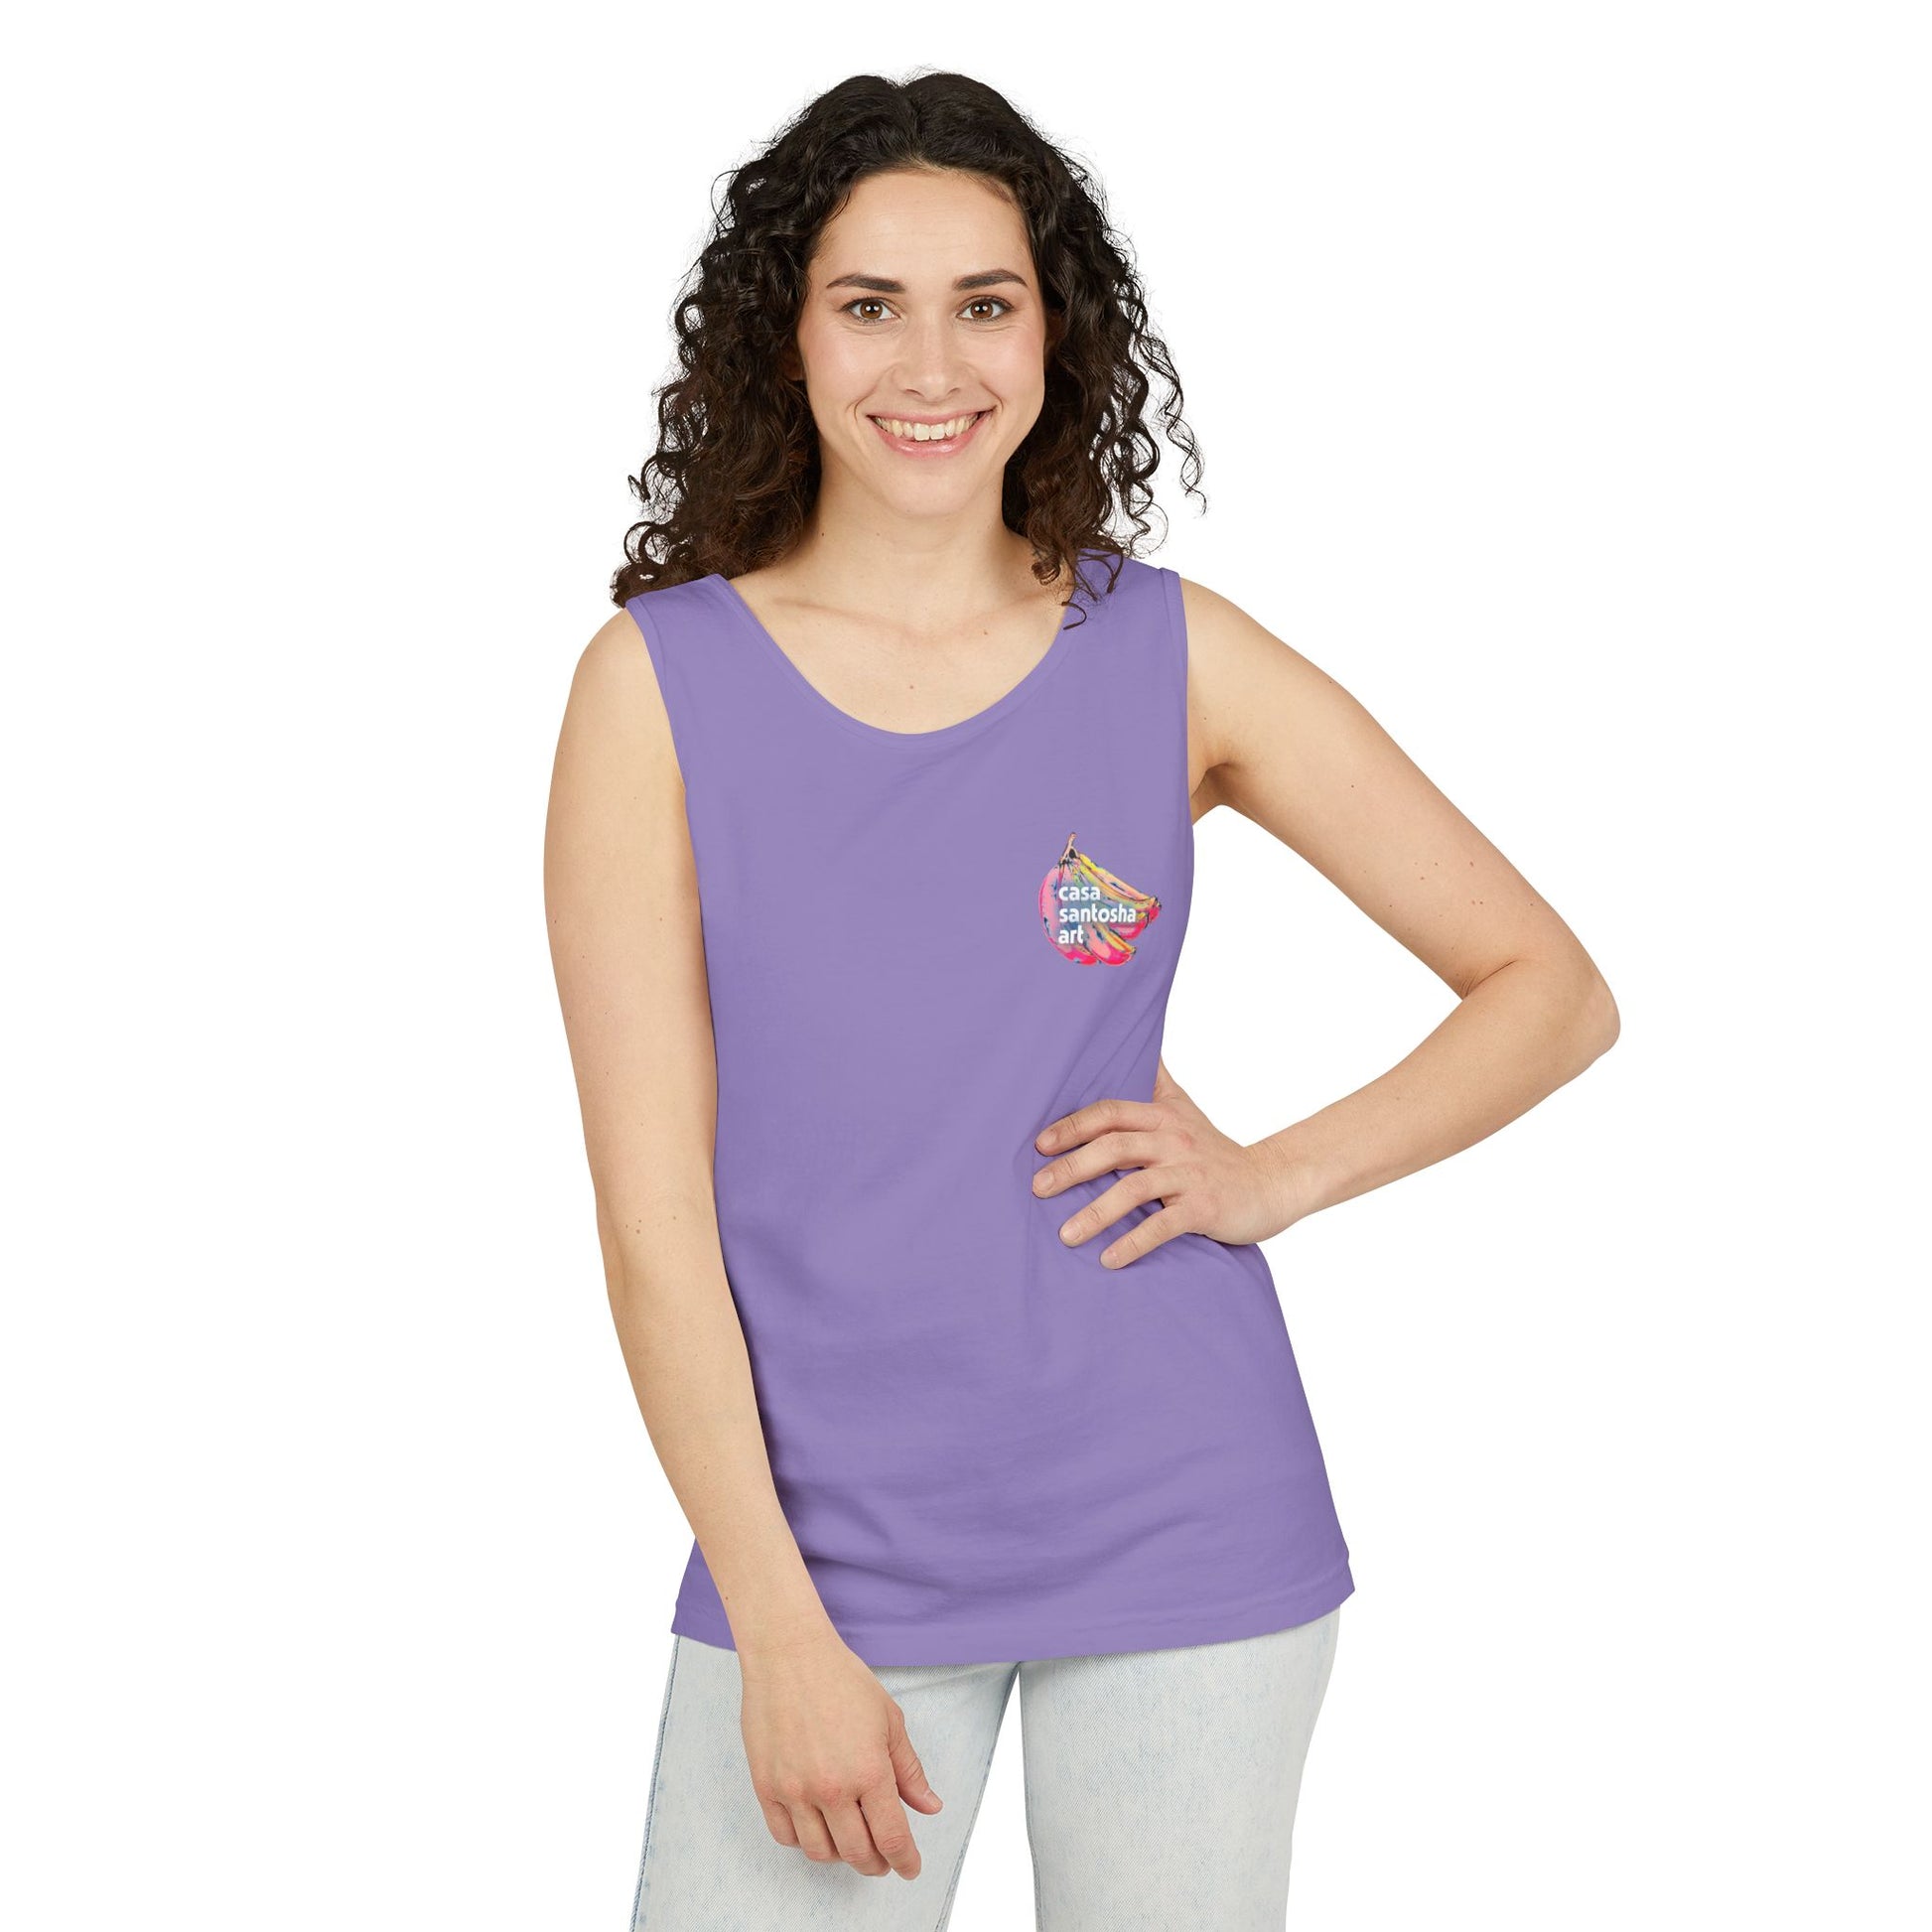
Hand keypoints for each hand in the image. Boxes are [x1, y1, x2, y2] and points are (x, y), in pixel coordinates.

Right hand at [737, 1632, 942, 1879]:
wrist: (789, 1654)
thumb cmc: (841, 1679)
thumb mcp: (889, 1720)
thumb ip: (909, 1770)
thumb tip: (929, 1806)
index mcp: (869, 1771)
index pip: (892, 1837)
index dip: (905, 1860)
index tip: (910, 1867)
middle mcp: (832, 1788)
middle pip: (857, 1853)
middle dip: (877, 1864)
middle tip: (884, 1860)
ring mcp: (795, 1791)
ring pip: (820, 1852)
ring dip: (840, 1856)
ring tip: (850, 1841)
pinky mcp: (766, 1786)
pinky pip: (785, 1836)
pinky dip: (804, 1841)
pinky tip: (817, 1826)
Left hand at [1032, 1057, 1297, 1266]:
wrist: (1270, 1183)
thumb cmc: (1215, 1150)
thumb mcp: (1184, 1108)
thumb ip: (1155, 1081)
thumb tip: (1136, 1043)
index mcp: (1162, 1117)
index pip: (1110, 1113)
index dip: (1073, 1126)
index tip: (1039, 1145)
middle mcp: (1174, 1140)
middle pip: (1115, 1147)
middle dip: (1073, 1167)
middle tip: (1037, 1189)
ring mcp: (1190, 1174)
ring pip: (1135, 1188)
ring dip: (1096, 1213)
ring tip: (1065, 1235)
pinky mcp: (1205, 1208)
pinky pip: (1164, 1226)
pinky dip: (1134, 1242)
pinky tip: (1108, 1260)